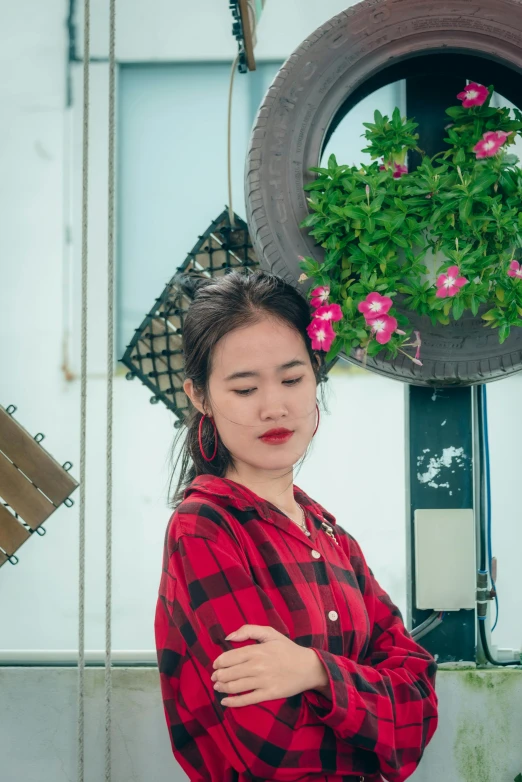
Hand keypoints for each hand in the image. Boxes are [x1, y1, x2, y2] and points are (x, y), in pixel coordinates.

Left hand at [210, 624, 328, 707]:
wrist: (308, 667)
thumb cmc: (287, 649)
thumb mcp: (270, 633)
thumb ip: (249, 630)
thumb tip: (228, 636)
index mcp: (257, 650)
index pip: (230, 657)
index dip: (219, 662)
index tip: (215, 665)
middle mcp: (258, 666)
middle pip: (230, 673)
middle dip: (218, 676)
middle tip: (214, 678)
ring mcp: (263, 681)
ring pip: (235, 687)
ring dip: (222, 688)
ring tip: (218, 687)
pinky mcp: (268, 694)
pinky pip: (247, 699)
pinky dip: (233, 702)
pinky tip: (225, 702)